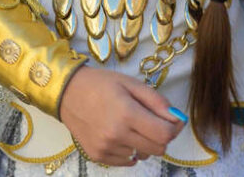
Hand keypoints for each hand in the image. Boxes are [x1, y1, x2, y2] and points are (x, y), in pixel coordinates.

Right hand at [59, 66, 186, 165]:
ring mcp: (106, 148)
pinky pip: (127, 160)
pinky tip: (122, 133)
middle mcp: (117, 135)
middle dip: (162, 135)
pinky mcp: (98, 157)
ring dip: (145, 142)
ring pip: (142, 154)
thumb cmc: (101, 83)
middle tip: (155, 120)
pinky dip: (131, 149)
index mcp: (127, 114)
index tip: (174, 119)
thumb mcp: (131, 83)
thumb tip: (176, 118)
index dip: (174, 127)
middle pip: (157, 148)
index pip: (164, 134)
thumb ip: (156, 101)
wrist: (68, 93)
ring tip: (133, 124)